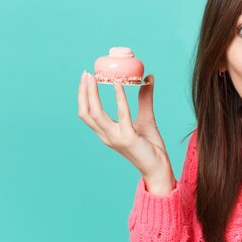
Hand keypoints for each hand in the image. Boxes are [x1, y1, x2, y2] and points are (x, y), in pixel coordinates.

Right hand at [77, 71, 174, 195]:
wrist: (159, 168)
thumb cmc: (151, 147)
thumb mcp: (146, 118)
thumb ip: (144, 99)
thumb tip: (148, 78)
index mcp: (106, 133)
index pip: (87, 113)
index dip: (83, 96)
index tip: (86, 78)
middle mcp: (107, 136)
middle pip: (86, 112)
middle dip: (83, 92)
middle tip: (86, 73)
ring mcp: (116, 138)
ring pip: (96, 113)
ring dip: (92, 94)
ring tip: (95, 76)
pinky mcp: (128, 138)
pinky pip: (121, 114)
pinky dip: (118, 98)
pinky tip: (118, 85)